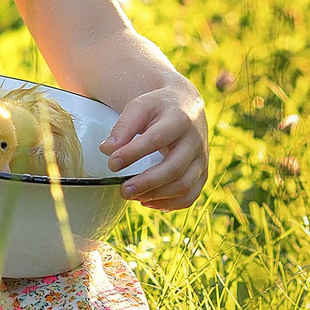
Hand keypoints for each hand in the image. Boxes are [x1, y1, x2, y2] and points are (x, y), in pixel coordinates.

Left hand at [100, 87, 207, 209]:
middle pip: (174, 168)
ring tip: (133, 196)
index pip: (157, 139)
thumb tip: (107, 151)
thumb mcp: (140, 106)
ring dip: (157, 196)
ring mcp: (201, 158)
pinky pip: (190, 195)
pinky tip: (148, 201)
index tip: (113, 164)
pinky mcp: (202, 172)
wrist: (186, 105)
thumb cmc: (159, 107)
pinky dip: (170, 204)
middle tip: (123, 190)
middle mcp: (195, 140)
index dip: (134, 153)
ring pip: (185, 185)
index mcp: (179, 119)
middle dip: (147, 183)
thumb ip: (123, 127)